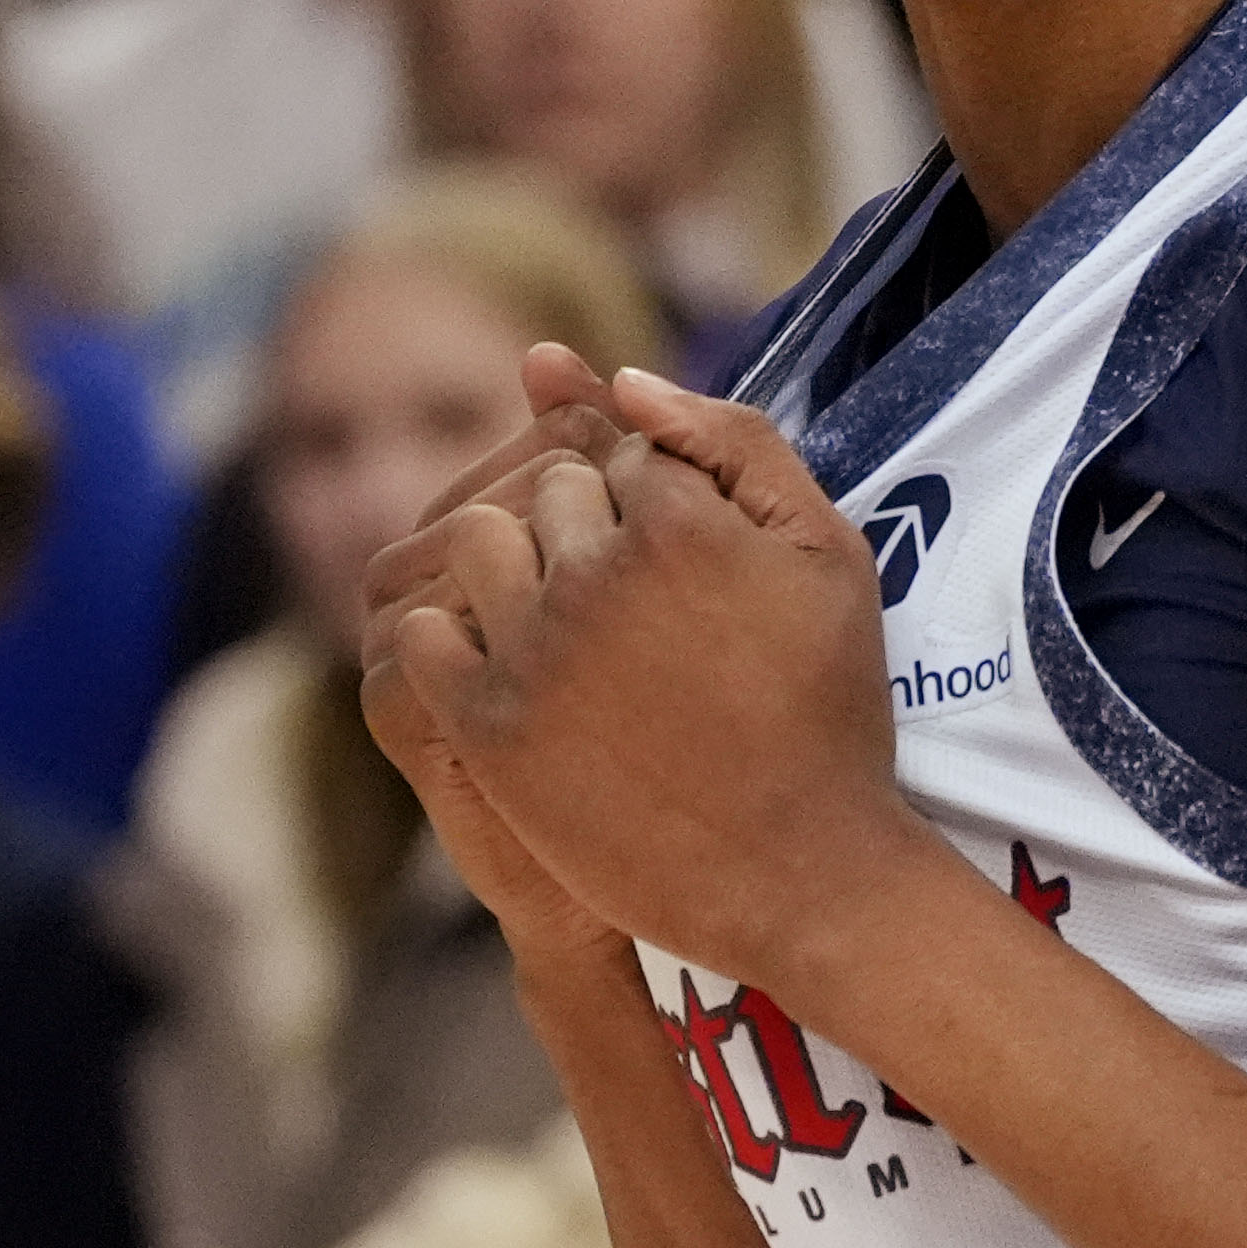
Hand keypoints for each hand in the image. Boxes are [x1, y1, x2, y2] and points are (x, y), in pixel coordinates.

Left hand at [368, 358, 928, 993]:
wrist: (798, 872)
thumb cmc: (826, 707)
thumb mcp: (826, 552)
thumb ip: (732, 441)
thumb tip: (615, 376)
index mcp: (677, 517)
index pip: (619, 446)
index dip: (647, 495)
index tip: (675, 559)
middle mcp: (593, 572)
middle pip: (547, 490)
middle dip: (585, 525)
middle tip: (635, 605)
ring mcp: (532, 650)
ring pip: (476, 543)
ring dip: (513, 565)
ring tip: (569, 625)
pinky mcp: (486, 725)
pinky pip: (420, 634)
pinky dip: (448, 635)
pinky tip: (504, 661)